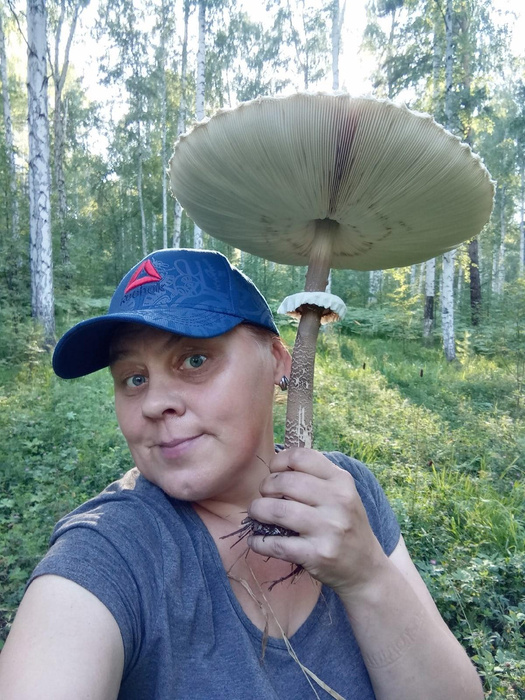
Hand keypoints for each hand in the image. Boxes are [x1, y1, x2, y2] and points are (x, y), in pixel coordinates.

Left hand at [247, 448, 387, 594]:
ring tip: (257, 514)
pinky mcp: (317, 555)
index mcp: (341, 481)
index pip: (301, 457)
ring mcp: (329, 529)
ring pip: (277, 510)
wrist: (365, 568)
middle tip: (265, 496)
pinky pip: (276, 544)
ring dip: (258, 511)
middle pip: (285, 482)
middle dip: (266, 487)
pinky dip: (258, 542)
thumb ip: (315, 477)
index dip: (279, 461)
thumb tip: (274, 466)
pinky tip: (256, 541)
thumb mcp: (341, 494)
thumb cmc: (346, 524)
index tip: (273, 471)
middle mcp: (338, 501)